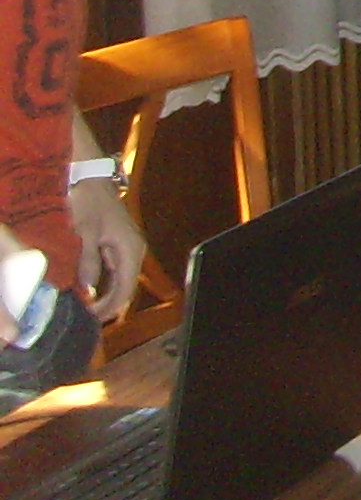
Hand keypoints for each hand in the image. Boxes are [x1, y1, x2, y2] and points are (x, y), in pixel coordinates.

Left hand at [69, 180, 143, 322]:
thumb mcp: (85, 233)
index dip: (109, 308)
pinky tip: (92, 292)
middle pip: (126, 289)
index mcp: (131, 249)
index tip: (90, 320)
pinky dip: (106, 285)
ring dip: (107, 297)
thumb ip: (88, 263)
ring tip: (88, 310)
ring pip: (122, 282)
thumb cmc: (90, 203)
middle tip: (87, 320)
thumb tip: (88, 291)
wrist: (92, 179)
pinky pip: (116, 272)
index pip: (125, 290)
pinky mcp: (119, 246)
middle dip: (108, 306)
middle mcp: (135, 251)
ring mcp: (128, 248)